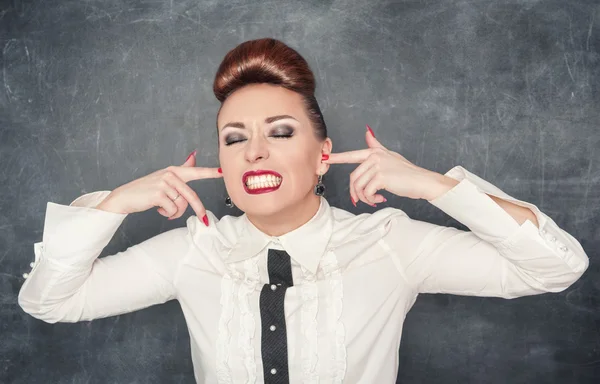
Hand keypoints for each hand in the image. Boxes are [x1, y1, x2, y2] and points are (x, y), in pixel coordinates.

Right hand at [96, 150, 222, 224]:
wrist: (125, 197)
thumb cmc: (146, 189)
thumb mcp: (164, 177)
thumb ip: (182, 168)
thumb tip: (194, 155)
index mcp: (174, 171)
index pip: (195, 171)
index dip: (210, 172)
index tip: (223, 172)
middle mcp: (170, 175)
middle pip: (191, 196)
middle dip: (199, 210)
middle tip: (205, 221)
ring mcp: (164, 184)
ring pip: (181, 205)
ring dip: (175, 213)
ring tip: (164, 209)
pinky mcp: (158, 194)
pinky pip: (172, 210)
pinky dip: (167, 214)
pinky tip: (158, 209)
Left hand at [323, 125, 432, 205]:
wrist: (422, 181)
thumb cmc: (407, 172)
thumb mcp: (390, 156)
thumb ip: (376, 146)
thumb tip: (368, 132)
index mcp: (374, 152)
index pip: (351, 155)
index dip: (336, 158)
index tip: (323, 159)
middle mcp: (374, 156)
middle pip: (353, 177)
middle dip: (356, 193)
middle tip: (365, 200)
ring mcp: (377, 166)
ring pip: (358, 186)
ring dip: (364, 198)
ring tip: (374, 200)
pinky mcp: (380, 177)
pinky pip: (366, 192)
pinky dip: (371, 200)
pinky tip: (380, 200)